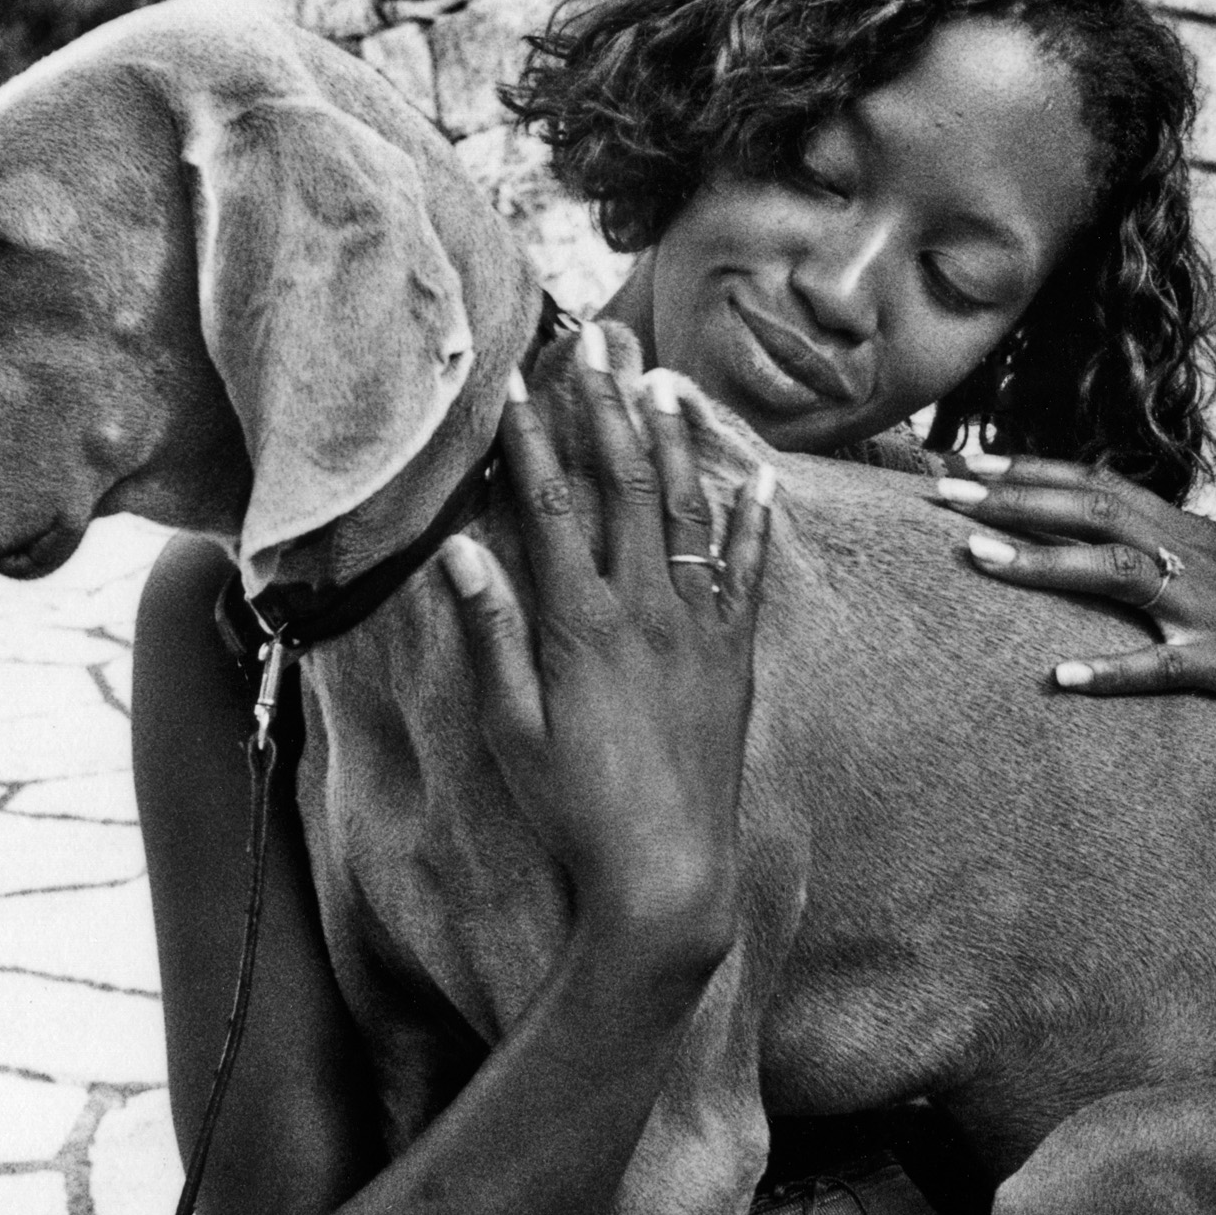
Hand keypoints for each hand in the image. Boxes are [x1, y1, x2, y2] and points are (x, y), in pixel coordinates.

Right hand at [443, 324, 776, 968]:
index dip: (532, 438)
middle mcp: (646, 611)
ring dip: (676, 440)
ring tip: (664, 379)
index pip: (550, 506)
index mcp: (581, 624)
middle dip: (608, 407)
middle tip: (598, 342)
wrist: (669, 872)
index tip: (520, 380)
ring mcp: (699, 630)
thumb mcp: (513, 726)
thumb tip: (459, 551)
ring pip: (688, 513)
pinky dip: (751, 521)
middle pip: (625, 486)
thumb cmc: (576, 807)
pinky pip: (746, 573)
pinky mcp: (735, 659)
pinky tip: (756, 478)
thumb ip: (492, 634)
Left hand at [933, 451, 1215, 765]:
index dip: (1029, 468)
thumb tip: (1105, 545)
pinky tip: (1061, 679)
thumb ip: (1167, 559)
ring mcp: (1213, 608)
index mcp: (1190, 535)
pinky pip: (1165, 667)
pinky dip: (1112, 671)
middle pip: (1093, 508)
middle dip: (1011, 497)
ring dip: (1041, 563)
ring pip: (1117, 572)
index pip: (1098, 483)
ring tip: (974, 558)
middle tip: (937, 492)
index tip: (964, 457)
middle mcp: (1196, 557)